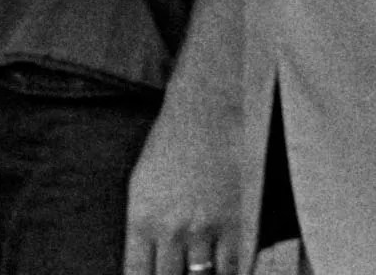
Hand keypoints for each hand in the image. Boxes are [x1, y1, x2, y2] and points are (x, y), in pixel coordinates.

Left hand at [121, 104, 244, 274]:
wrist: (205, 117)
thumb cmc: (168, 151)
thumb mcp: (142, 188)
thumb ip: (144, 229)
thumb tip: (147, 265)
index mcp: (141, 219)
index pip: (137, 274)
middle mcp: (171, 229)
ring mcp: (206, 229)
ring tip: (198, 274)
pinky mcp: (238, 224)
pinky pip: (235, 268)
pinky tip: (226, 273)